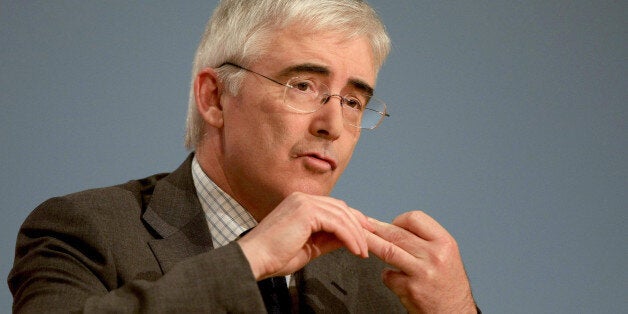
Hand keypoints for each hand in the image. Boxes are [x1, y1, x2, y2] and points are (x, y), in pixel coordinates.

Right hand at [237, 192, 371, 279]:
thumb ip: (328, 239)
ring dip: (356, 234)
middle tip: (370, 242)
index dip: (352, 221)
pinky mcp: (306, 211)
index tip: (364, 235)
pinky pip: (337, 223)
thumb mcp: (309, 247)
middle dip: (358, 225)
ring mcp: (303, 202)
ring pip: (341, 215)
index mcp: (300, 204)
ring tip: (363, 251)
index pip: (333, 208)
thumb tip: (348, 239)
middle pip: (340, 208)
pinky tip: (355, 249)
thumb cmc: (274, 256)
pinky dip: (349, 237)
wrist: (254, 259)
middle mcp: (302, 198)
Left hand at [366, 211, 476, 312]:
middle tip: (362, 223)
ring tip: (359, 237)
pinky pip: (388, 276)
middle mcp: (434, 256)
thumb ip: (424, 240)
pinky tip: (395, 278)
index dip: (398, 220)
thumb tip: (393, 228)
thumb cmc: (449, 284)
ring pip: (387, 250)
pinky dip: (387, 275)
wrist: (455, 313)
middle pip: (396, 233)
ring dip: (369, 242)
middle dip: (375, 228)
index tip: (390, 224)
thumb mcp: (446, 255)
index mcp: (445, 243)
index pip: (415, 218)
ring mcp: (421, 273)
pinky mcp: (409, 289)